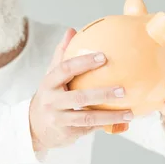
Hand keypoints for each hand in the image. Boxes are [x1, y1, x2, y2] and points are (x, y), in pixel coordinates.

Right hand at [29, 29, 132, 151]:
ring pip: (87, 117)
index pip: (65, 69)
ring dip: (110, 115)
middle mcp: (52, 101)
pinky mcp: (68, 133)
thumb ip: (62, 54)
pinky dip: (107, 125)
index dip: (84, 62)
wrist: (34, 126)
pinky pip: (90, 128)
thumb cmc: (49, 95)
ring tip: (130, 111)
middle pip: (78, 97)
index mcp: (48, 82)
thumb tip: (71, 30)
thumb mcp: (51, 76)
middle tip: (123, 89)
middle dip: (102, 93)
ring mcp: (59, 119)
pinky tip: (124, 121)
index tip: (103, 57)